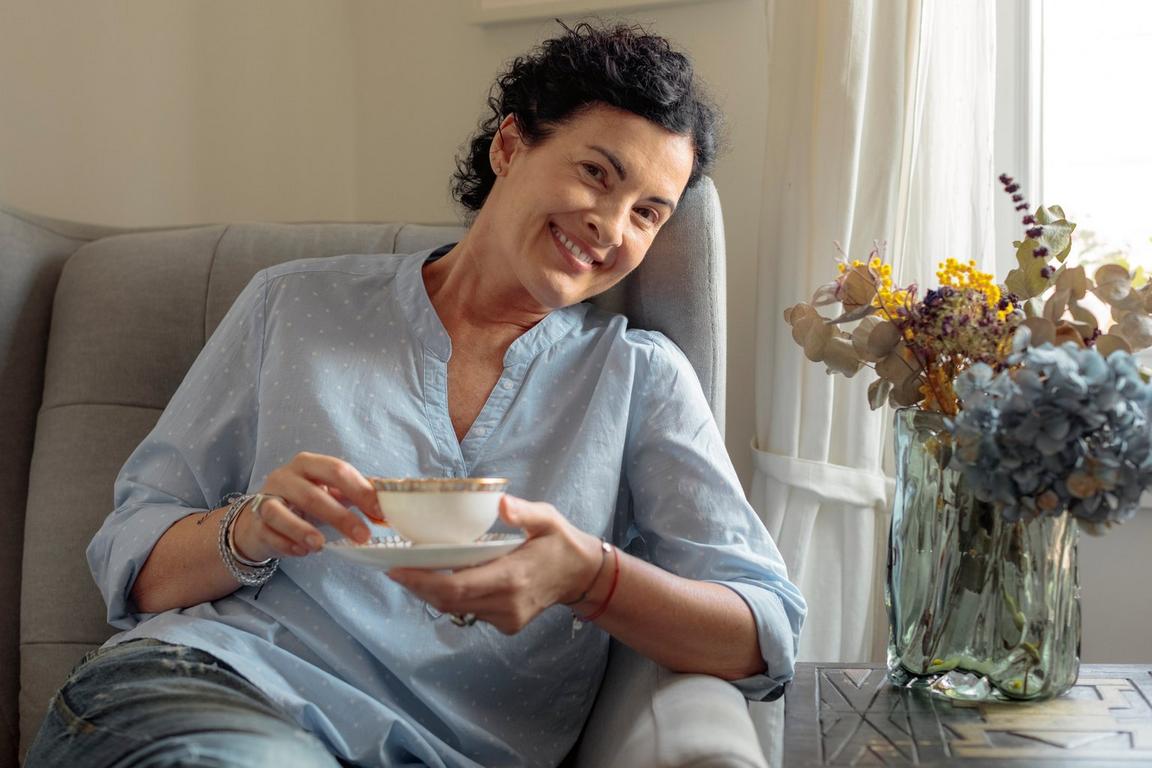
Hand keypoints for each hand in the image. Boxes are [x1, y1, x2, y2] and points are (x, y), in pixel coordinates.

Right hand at [232, 452, 383, 561]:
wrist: (262, 520)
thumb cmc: (305, 502)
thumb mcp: (332, 492)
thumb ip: (359, 493)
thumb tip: (390, 501)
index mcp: (310, 464)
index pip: (338, 471)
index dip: (360, 491)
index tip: (381, 513)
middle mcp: (285, 477)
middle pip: (313, 494)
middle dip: (340, 516)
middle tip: (363, 536)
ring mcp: (266, 499)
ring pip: (280, 512)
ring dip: (302, 530)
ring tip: (321, 545)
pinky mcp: (255, 523)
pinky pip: (268, 533)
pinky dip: (285, 543)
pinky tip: (302, 552)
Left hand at [387, 495, 601, 633]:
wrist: (582, 575)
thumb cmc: (560, 542)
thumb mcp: (547, 519)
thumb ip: (524, 512)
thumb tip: (501, 503)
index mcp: (512, 578)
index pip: (456, 586)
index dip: (422, 581)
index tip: (397, 569)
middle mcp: (506, 604)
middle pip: (448, 601)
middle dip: (418, 586)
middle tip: (395, 568)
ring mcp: (507, 619)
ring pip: (456, 609)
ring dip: (432, 592)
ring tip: (413, 571)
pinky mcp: (507, 625)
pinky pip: (470, 612)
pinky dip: (453, 597)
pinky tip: (445, 579)